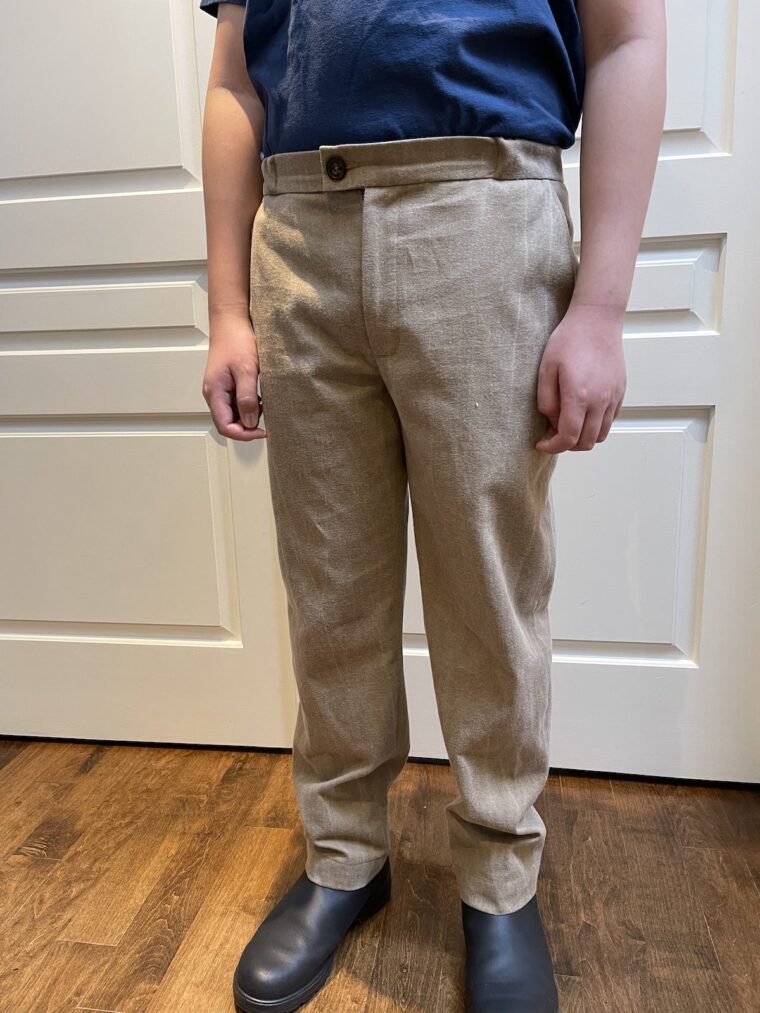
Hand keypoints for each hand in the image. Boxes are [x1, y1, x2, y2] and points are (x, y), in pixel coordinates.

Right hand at [202, 314, 265, 441]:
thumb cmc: (237, 341)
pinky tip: (260, 397)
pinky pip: (236, 404)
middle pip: (227, 423)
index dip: (244, 434)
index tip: (263, 431)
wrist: (230, 322)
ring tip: (264, 405)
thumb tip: (249, 423)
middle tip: (266, 419)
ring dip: (248, 416)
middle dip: (247, 426)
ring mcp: (219, 391)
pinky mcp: (226, 386)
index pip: (225, 427)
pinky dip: (249, 406)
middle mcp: (213, 395)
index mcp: (214, 393)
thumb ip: (247, 398)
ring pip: (232, 415)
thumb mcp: (246, 370)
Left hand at [535, 302, 625, 453]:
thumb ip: (546, 400)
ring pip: (601, 435)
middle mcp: (600, 401)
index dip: (553, 447)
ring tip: (568, 425)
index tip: (542, 444)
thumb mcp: (546, 368)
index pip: (568, 438)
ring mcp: (613, 397)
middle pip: (586, 442)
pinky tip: (583, 413)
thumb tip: (551, 422)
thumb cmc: (569, 340)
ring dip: (583, 438)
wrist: (597, 319)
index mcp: (579, 396)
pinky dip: (597, 425)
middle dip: (567, 446)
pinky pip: (611, 420)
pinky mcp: (621, 391)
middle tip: (552, 435)